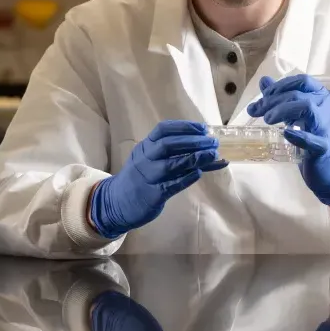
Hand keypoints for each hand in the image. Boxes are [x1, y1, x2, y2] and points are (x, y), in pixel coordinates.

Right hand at [90, 120, 226, 238]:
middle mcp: (144, 159)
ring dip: (194, 158)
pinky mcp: (152, 195)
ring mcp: (147, 177)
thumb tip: (209, 151)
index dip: (184, 127)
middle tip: (212, 142)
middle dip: (192, 141)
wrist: (116, 203)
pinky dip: (186, 178)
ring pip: (171, 164)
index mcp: (145, 147)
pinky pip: (171, 185)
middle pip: (168, 145)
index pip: (162, 130)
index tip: (202, 129)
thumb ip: (175, 155)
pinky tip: (199, 173)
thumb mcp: (151, 161)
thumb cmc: (141, 179)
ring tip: (212, 155)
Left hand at [246, 75, 329, 205]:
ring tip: (267, 119)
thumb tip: (264, 81)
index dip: (281, 86)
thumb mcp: (298, 115)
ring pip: (307, 107)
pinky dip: (296, 135)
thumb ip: (282, 98)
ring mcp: (329, 127)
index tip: (264, 96)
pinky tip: (285, 133)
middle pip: (299, 95)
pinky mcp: (325, 147)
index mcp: (326, 97)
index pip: (303, 81)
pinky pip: (311, 139)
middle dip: (273, 100)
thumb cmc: (314, 139)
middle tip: (256, 110)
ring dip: (282, 110)